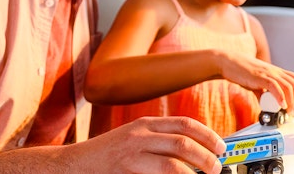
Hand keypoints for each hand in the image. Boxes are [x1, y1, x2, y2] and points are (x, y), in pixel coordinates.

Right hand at [68, 116, 226, 173]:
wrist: (73, 165)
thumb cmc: (108, 153)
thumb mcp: (134, 136)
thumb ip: (160, 138)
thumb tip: (195, 148)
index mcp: (145, 124)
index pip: (184, 124)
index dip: (207, 135)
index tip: (220, 147)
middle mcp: (139, 137)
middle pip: (182, 144)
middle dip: (205, 156)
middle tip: (215, 167)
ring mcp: (131, 156)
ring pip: (172, 165)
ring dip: (192, 173)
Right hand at [217, 52, 293, 112]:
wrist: (228, 62)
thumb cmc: (241, 72)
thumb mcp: (256, 83)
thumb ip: (262, 93)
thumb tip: (265, 106)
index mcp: (276, 72)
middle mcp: (275, 71)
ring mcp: (268, 73)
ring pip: (288, 86)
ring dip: (292, 101)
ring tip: (289, 113)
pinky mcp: (260, 76)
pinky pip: (275, 86)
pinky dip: (280, 97)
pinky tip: (282, 105)